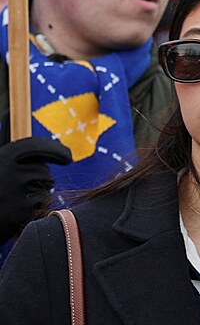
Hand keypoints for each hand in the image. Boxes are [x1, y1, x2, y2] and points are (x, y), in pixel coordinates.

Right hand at [0, 123, 70, 241]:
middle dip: (39, 180)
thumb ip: (10, 147)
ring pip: (44, 191)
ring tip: (12, 202)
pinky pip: (39, 207)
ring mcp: (17, 192)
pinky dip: (32, 211)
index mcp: (4, 156)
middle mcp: (12, 172)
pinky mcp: (21, 212)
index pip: (36, 147)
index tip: (68, 157)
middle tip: (21, 189)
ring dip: (35, 196)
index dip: (55, 150)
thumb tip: (9, 110)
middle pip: (44, 172)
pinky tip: (14, 214)